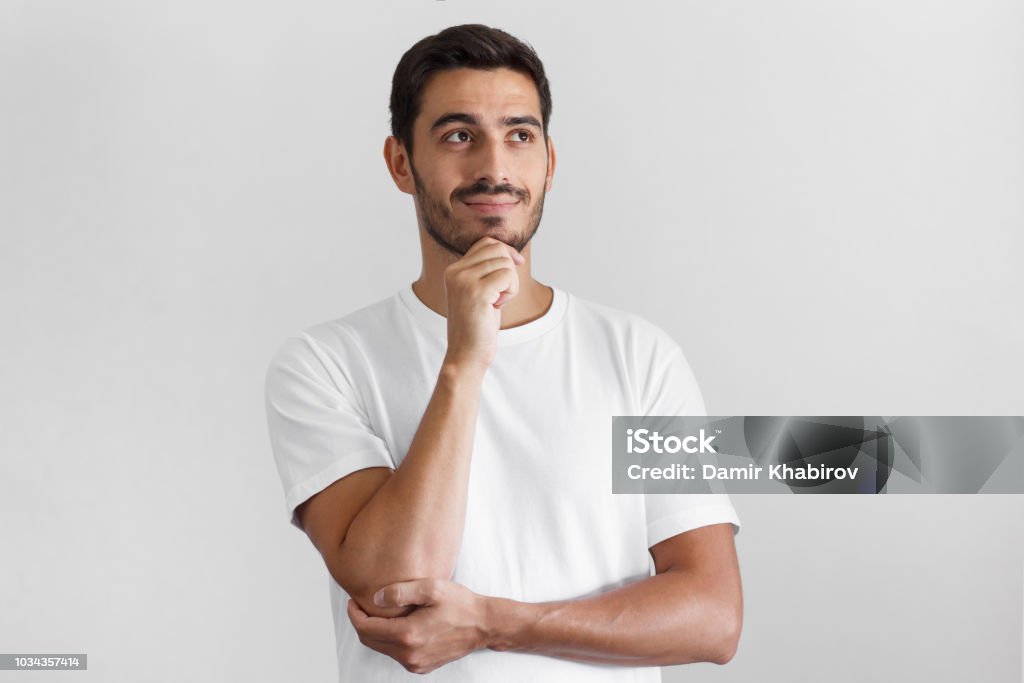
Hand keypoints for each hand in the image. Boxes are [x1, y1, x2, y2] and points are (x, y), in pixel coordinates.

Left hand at [347, 578, 490, 673]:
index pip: (367, 629)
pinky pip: (396, 655)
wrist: (483, 625)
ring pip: (382, 649)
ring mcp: (415, 663)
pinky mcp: (422, 666)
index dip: (354, 614)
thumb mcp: (432, 588)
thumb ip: (401, 592)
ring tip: (377, 613)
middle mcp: (409, 654)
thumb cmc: (460, 604)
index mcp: (408, 635)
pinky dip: (389, 641)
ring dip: (375, 632)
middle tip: (360, 605)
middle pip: (370, 641)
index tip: (353, 601)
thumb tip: (375, 598)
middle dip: (361, 623)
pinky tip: (395, 625)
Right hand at [442, 237, 523, 370]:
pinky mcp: (477, 292)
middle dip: (509, 269)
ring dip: (511, 284)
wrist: (466, 354)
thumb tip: (511, 253)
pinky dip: (511, 292)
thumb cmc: (478, 326)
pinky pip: (509, 276)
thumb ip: (487, 271)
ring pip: (505, 263)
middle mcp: (455, 272)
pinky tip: (498, 306)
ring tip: (497, 302)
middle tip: (500, 294)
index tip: (516, 266)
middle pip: (498, 249)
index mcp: (453, 270)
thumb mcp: (480, 292)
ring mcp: (464, 281)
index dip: (506, 252)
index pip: (487, 243)